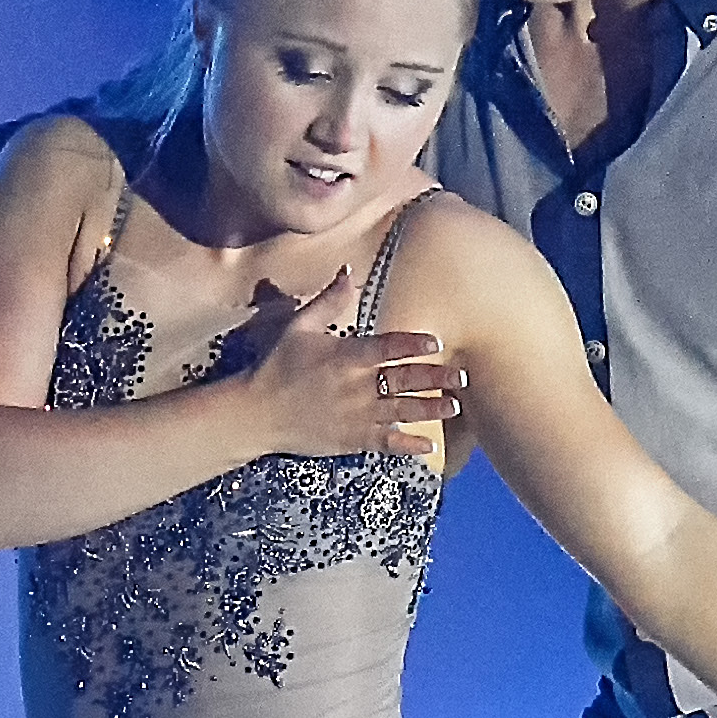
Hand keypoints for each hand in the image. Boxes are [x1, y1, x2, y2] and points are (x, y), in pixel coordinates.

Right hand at [220, 272, 463, 459]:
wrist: (255, 414)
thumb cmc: (276, 367)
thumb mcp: (298, 327)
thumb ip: (328, 301)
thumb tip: (349, 272)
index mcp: (346, 356)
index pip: (388, 347)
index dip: (414, 344)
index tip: (436, 343)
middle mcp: (356, 386)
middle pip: (403, 380)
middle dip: (435, 379)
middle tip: (461, 377)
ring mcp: (355, 416)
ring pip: (401, 411)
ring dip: (430, 409)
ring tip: (455, 406)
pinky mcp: (350, 440)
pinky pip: (385, 443)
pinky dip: (408, 446)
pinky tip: (429, 445)